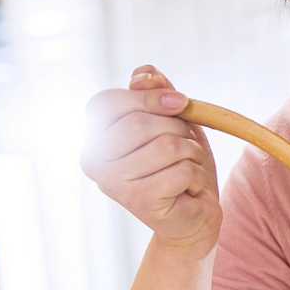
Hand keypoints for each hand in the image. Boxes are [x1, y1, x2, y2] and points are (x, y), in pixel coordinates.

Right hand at [80, 65, 220, 254]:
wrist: (194, 213)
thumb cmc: (179, 163)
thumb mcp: (170, 118)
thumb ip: (155, 91)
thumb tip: (142, 75)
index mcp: (93, 137)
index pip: (107, 102)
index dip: (148, 97)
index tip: (180, 103)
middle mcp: (93, 161)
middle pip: (139, 123)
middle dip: (177, 128)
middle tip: (185, 147)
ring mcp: (112, 183)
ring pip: (166, 145)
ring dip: (191, 154)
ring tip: (186, 169)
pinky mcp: (139, 201)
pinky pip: (182, 170)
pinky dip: (196, 175)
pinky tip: (188, 189)